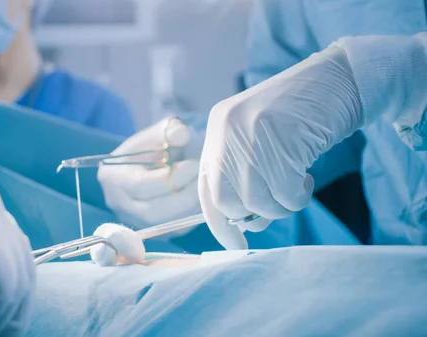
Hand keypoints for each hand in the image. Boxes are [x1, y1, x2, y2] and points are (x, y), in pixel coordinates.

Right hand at [98, 118, 203, 229]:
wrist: (158, 162)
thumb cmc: (159, 146)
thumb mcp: (163, 131)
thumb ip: (170, 130)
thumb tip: (181, 134)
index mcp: (112, 176)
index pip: (140, 185)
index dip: (171, 176)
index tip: (194, 164)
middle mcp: (118, 203)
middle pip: (152, 210)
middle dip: (184, 195)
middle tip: (204, 178)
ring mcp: (134, 221)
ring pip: (166, 223)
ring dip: (190, 206)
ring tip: (205, 185)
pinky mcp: (153, 231)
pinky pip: (174, 228)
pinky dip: (191, 214)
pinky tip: (201, 196)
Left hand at [198, 43, 362, 249]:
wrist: (337, 80)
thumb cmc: (300, 116)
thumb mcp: (257, 137)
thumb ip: (242, 171)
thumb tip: (242, 222)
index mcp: (216, 128)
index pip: (204, 186)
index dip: (217, 221)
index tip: (235, 244)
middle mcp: (226, 130)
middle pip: (225, 200)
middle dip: (252, 215)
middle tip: (275, 207)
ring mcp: (251, 134)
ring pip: (257, 201)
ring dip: (281, 206)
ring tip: (296, 185)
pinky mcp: (280, 140)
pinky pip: (285, 195)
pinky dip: (299, 197)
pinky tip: (307, 177)